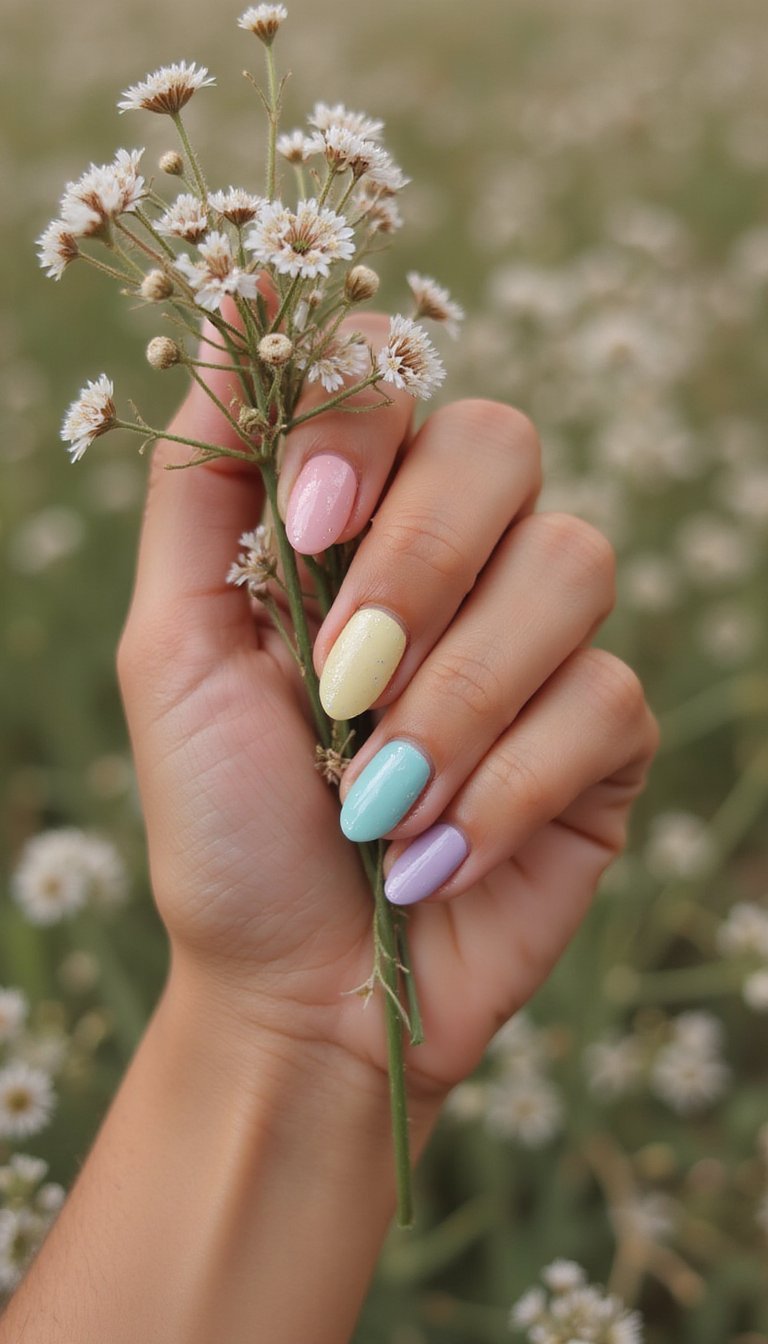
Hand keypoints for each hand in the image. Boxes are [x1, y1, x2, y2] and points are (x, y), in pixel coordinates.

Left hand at [117, 308, 657, 1112]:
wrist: (297, 991)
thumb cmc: (223, 822)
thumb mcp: (170, 646)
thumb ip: (202, 477)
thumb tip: (244, 291)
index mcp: (353, 522)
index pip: (392, 379)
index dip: (362, 430)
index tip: (308, 529)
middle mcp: (458, 560)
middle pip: (502, 447)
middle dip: (419, 568)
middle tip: (343, 685)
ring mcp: (541, 642)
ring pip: (572, 563)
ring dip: (457, 697)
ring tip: (378, 800)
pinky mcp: (604, 734)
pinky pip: (604, 698)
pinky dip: (505, 786)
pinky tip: (437, 854)